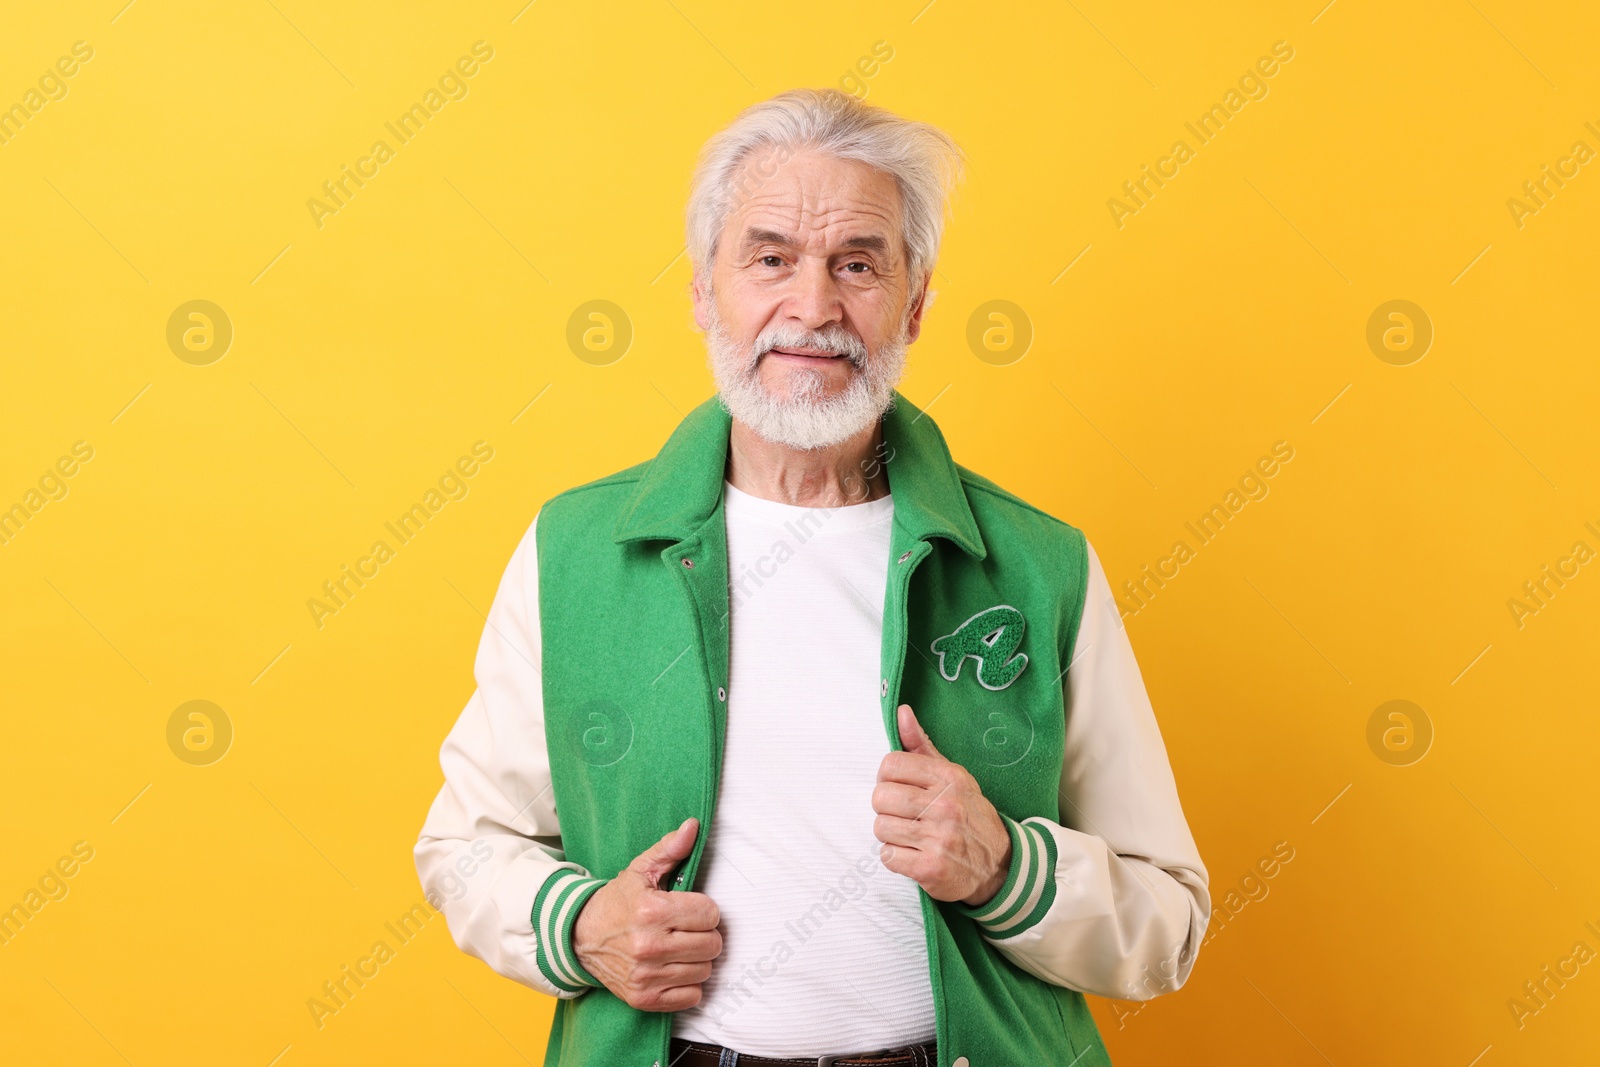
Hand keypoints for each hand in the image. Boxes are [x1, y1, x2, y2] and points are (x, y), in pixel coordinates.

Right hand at [571, 817, 722, 1010]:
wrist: (580, 937)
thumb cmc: (616, 903)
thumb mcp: (640, 871)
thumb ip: (669, 849)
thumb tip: (693, 826)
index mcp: (652, 911)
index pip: (710, 914)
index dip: (705, 909)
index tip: (691, 909)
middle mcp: (650, 947)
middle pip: (712, 945)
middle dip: (705, 934)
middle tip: (687, 929)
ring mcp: (646, 976)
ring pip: (704, 971)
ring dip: (697, 959)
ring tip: (680, 947)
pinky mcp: (643, 998)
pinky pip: (691, 997)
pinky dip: (688, 985)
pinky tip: (674, 968)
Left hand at [873, 704, 1011, 905]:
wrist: (1000, 864)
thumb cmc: (969, 815)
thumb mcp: (953, 776)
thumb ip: (921, 746)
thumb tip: (901, 712)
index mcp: (949, 778)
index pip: (890, 765)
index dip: (887, 778)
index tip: (899, 788)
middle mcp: (945, 805)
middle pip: (880, 797)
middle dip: (886, 808)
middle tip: (904, 815)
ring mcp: (939, 838)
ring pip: (881, 827)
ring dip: (890, 834)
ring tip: (911, 835)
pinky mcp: (930, 868)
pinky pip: (887, 856)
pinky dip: (895, 857)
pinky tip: (913, 854)